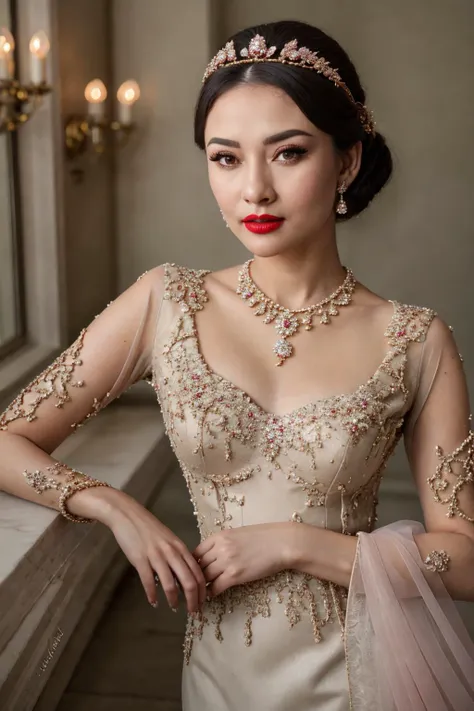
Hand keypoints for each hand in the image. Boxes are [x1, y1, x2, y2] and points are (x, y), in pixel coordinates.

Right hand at [96, 489, 206, 612]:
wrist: (128, 515)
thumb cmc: (149, 528)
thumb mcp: (168, 540)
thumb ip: (177, 556)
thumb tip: (183, 577)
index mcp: (180, 547)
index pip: (198, 572)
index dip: (202, 590)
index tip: (202, 602)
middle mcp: (172, 552)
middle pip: (189, 581)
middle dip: (193, 600)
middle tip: (193, 612)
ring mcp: (156, 556)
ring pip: (171, 584)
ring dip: (174, 600)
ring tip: (174, 608)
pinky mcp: (140, 559)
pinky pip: (148, 582)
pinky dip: (152, 594)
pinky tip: (153, 602)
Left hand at [193, 523, 291, 596]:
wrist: (281, 543)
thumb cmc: (264, 537)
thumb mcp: (238, 534)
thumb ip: (224, 543)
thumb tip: (214, 555)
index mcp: (219, 536)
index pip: (196, 552)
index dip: (193, 563)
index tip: (193, 571)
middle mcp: (219, 548)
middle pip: (198, 565)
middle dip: (195, 576)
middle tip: (193, 585)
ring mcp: (226, 562)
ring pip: (205, 577)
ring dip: (202, 586)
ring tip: (200, 593)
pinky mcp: (235, 575)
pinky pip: (216, 587)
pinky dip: (212, 592)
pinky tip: (212, 595)